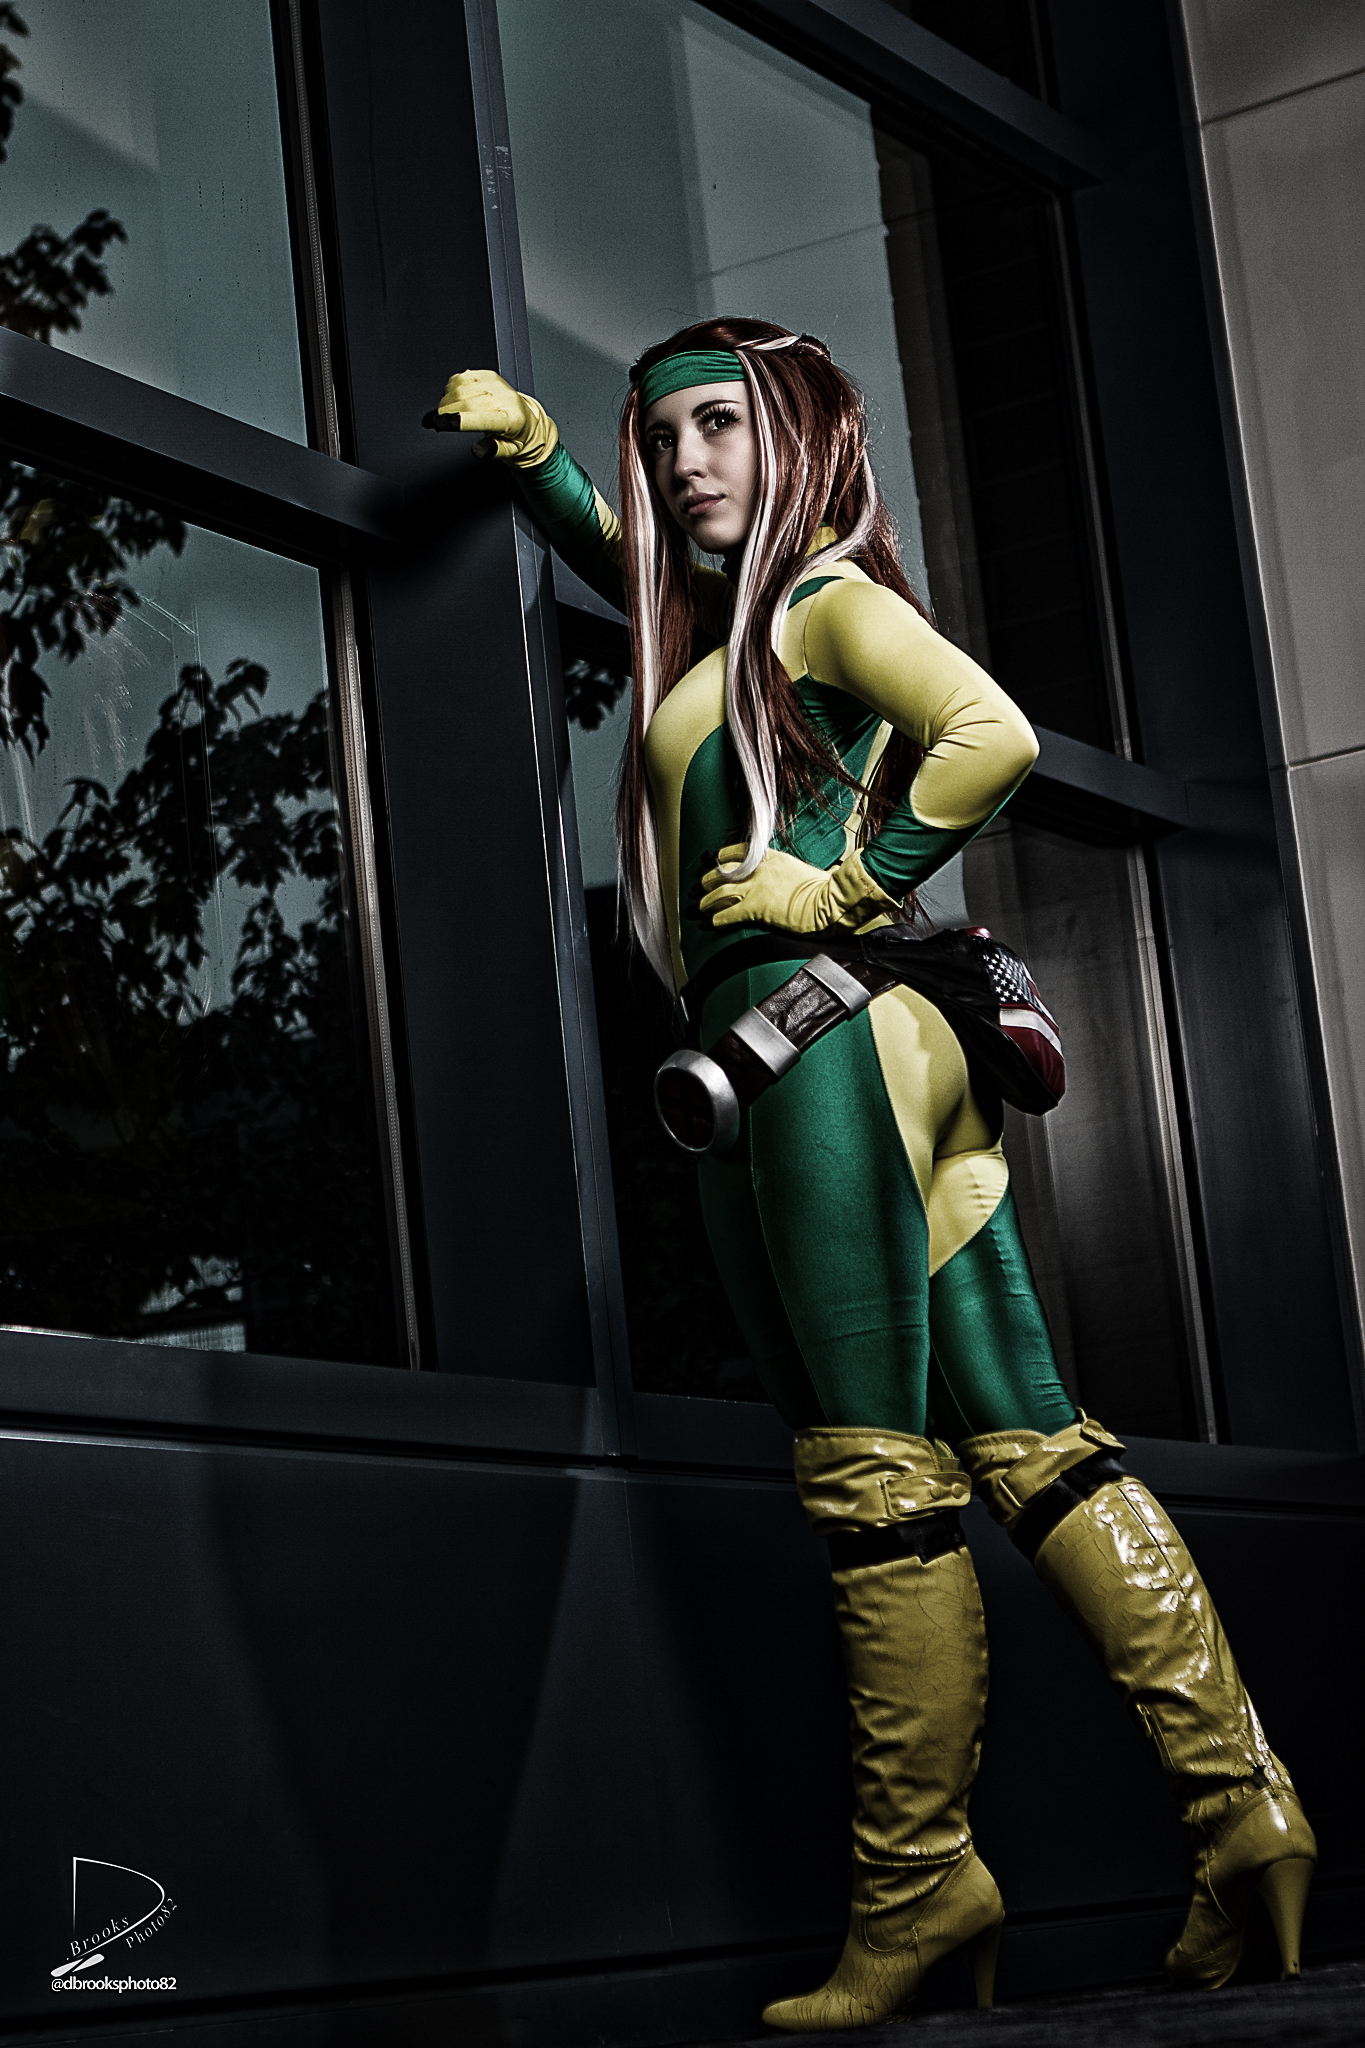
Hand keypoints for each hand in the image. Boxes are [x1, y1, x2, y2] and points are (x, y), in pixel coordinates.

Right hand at [428, 368, 533, 457]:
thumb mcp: (509, 452)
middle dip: (445, 412)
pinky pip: (463, 377)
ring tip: (445, 412)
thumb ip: (493, 451)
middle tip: (436, 422)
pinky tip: (452, 398)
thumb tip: (477, 451)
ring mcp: (497, 384)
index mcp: (512, 420)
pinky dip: (452, 387)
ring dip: (446, 400)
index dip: (457, 420)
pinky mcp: (489, 375)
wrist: (527, 420)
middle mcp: (505, 399)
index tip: (438, 422)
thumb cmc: (516, 437)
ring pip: (461, 387)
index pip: (481, 419)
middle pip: (467, 402)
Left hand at [699, 843, 898, 934]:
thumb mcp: (800, 869)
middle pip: (723, 871)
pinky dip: (716, 920)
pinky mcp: (756, 908)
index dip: (720, 856)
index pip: (737, 851)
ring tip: (698, 908)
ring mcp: (756, 888)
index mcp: (771, 857)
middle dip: (707, 880)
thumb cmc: (823, 888)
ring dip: (706, 901)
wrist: (829, 900)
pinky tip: (710, 924)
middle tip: (698, 888)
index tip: (712, 860)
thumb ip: (784, 871)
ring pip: (719, 892)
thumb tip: (781, 878)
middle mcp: (759, 870)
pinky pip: (728, 914)